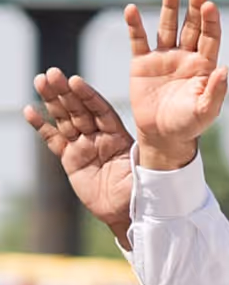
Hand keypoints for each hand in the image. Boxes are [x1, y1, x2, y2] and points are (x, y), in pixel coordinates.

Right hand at [24, 70, 134, 246]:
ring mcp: (83, 146)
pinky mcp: (70, 159)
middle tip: (51, 73)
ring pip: (65, 119)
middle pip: (79, 110)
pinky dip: (41, 126)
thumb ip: (136, 156)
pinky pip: (53, 140)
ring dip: (52, 100)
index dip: (88, 96)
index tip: (75, 80)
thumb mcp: (141, 171)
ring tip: (40, 81)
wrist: (126, 211)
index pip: (101, 110)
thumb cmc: (140, 190)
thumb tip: (142, 145)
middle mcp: (100, 136)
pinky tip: (30, 110)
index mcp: (118, 135)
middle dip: (66, 91)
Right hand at [127, 0, 227, 169]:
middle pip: (191, 26)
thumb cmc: (189, 124)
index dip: (210, 21)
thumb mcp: (206, 111)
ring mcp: (163, 57)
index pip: (210, 37)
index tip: (210, 5)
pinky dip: (134, 25)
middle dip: (194, 7)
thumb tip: (224, 69)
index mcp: (204, 65)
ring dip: (169, 8)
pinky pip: (138, 40)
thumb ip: (215, 91)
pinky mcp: (142, 63)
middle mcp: (185, 56)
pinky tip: (131, 9)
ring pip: (167, 27)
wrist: (163, 135)